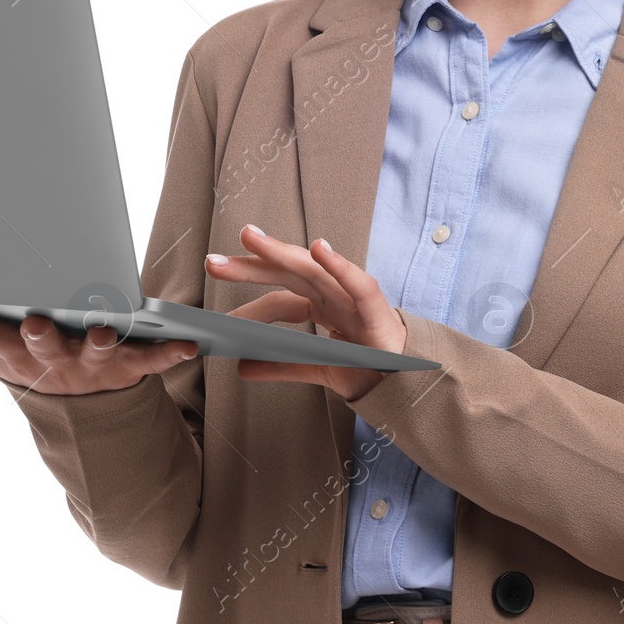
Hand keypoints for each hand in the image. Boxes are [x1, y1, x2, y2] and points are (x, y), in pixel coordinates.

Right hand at [0, 302, 198, 395]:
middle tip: (33, 322)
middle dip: (38, 337)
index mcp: (16, 356)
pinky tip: (188, 345)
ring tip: (104, 330)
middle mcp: (53, 362)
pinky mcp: (129, 366)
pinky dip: (169, 354)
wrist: (84, 412)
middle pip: (41, 348)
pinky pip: (151, 360)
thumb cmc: (33, 362)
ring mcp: (91, 366)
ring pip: (93, 353)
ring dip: (99, 342)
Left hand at [206, 224, 402, 400]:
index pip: (279, 296)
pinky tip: (320, 247)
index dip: (249, 305)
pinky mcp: (378, 310)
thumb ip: (283, 366)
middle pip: (287, 273)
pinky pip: (358, 284)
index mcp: (321, 304)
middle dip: (251, 264)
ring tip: (250, 239)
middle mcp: (334, 294)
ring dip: (281, 253)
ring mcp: (353, 298)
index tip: (220, 320)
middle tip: (213, 262)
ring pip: (313, 270)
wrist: (411, 383)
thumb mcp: (318, 367)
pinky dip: (340, 265)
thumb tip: (242, 368)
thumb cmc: (369, 366)